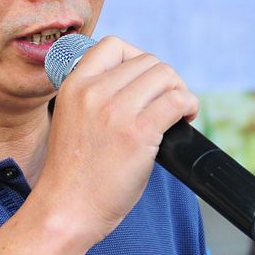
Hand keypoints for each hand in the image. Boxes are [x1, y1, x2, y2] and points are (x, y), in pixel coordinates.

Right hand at [36, 35, 198, 246]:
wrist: (66, 209)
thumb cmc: (72, 173)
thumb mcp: (71, 118)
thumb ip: (95, 95)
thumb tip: (138, 83)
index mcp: (74, 85)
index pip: (114, 45)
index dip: (136, 58)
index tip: (142, 83)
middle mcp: (94, 92)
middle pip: (147, 60)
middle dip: (163, 80)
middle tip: (164, 104)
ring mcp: (116, 111)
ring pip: (165, 75)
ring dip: (178, 91)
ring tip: (176, 112)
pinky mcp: (138, 133)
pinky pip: (177, 100)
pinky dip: (188, 106)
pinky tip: (185, 119)